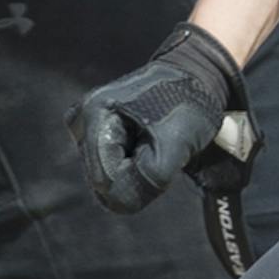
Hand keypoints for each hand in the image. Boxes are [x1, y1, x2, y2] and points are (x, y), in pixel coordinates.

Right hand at [74, 21, 261, 215]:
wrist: (196, 76)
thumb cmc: (188, 104)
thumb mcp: (175, 145)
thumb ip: (146, 179)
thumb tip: (119, 201)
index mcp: (93, 116)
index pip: (106, 181)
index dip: (137, 178)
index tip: (158, 152)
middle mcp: (81, 120)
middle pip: (103, 179)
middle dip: (134, 172)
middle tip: (158, 145)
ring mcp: (86, 125)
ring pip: (109, 175)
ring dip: (135, 167)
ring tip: (155, 140)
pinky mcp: (97, 130)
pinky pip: (112, 165)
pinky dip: (133, 160)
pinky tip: (147, 140)